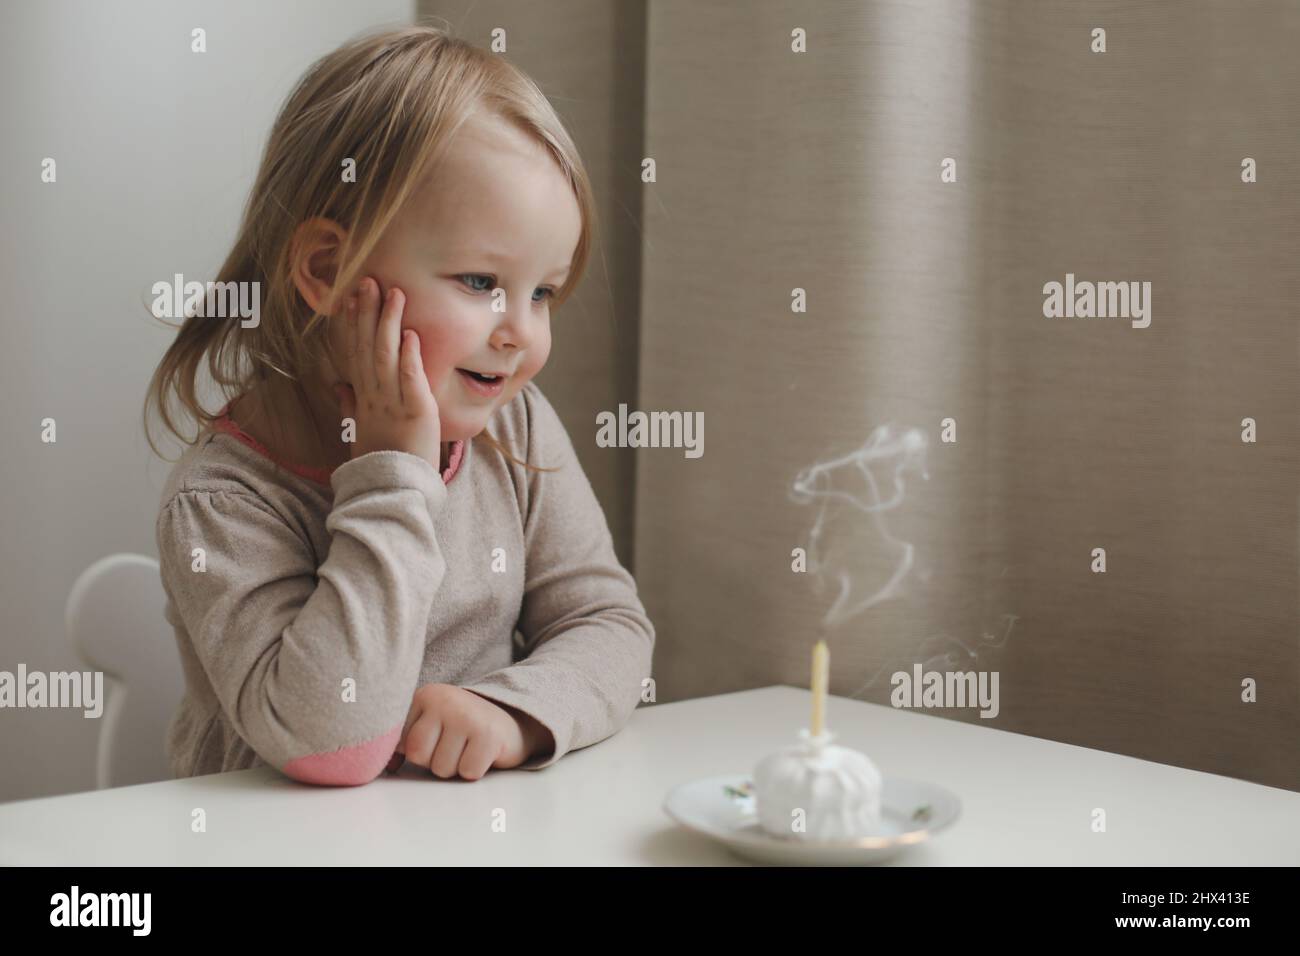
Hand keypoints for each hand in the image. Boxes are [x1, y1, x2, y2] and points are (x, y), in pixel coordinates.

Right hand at [333, 276, 440, 471]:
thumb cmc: (382, 466)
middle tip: (367, 280)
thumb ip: (352, 407)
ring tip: (393, 293)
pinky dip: (410, 357)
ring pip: (387, 357)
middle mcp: (374, 398)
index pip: (354, 353)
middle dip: (367, 313)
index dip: (352, 324)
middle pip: (367, 348)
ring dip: (388, 324)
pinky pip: (410, 382)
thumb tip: (341, 386)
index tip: (349, 297)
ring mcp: (393, 405)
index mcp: (363, 400)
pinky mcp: (416, 415)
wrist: (391, 496)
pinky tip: (411, 334)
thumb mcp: (361, 434)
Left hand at [391, 683, 537, 780]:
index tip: (438, 738)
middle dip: (435, 761)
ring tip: (468, 748)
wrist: (511, 720)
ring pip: (442, 769)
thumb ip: (404, 742)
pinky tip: (482, 753)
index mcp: (425, 695)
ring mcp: (468, 715)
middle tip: (454, 746)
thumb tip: (384, 768)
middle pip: (419, 757)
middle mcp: (445, 700)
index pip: (403, 743)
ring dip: (456, 767)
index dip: (419, 751)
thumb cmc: (463, 728)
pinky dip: (475, 771)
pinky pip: (467, 773)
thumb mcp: (431, 725)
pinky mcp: (489, 735)